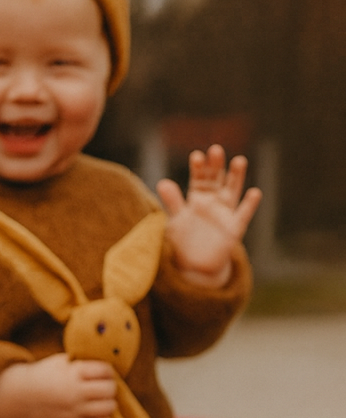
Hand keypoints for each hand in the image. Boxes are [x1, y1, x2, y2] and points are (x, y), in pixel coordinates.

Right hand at [0, 352, 116, 417]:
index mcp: (73, 372)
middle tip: (104, 386)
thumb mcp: (59, 361)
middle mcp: (75, 392)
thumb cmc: (40, 376)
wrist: (17, 398)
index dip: (108, 371)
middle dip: (110, 386)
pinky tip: (98, 413)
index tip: (104, 373)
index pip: (105, 370)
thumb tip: (103, 364)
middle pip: (110, 389)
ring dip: (109, 403)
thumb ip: (80, 361)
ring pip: (108, 408)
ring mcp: (74, 411)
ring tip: (102, 400)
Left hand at [156, 146, 260, 286]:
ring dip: (236, 177)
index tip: (196, 156)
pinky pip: (243, 215)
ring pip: (232, 191)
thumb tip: (162, 182)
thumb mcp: (175, 221)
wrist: (196, 267)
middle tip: (215, 150)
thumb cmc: (184, 241)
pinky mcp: (234, 228)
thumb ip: (172, 202)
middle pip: (216, 180)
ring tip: (239, 161)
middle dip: (216, 166)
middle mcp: (213, 202)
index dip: (198, 168)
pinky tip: (254, 193)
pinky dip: (249, 204)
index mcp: (197, 198)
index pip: (198, 178)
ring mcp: (225, 213)